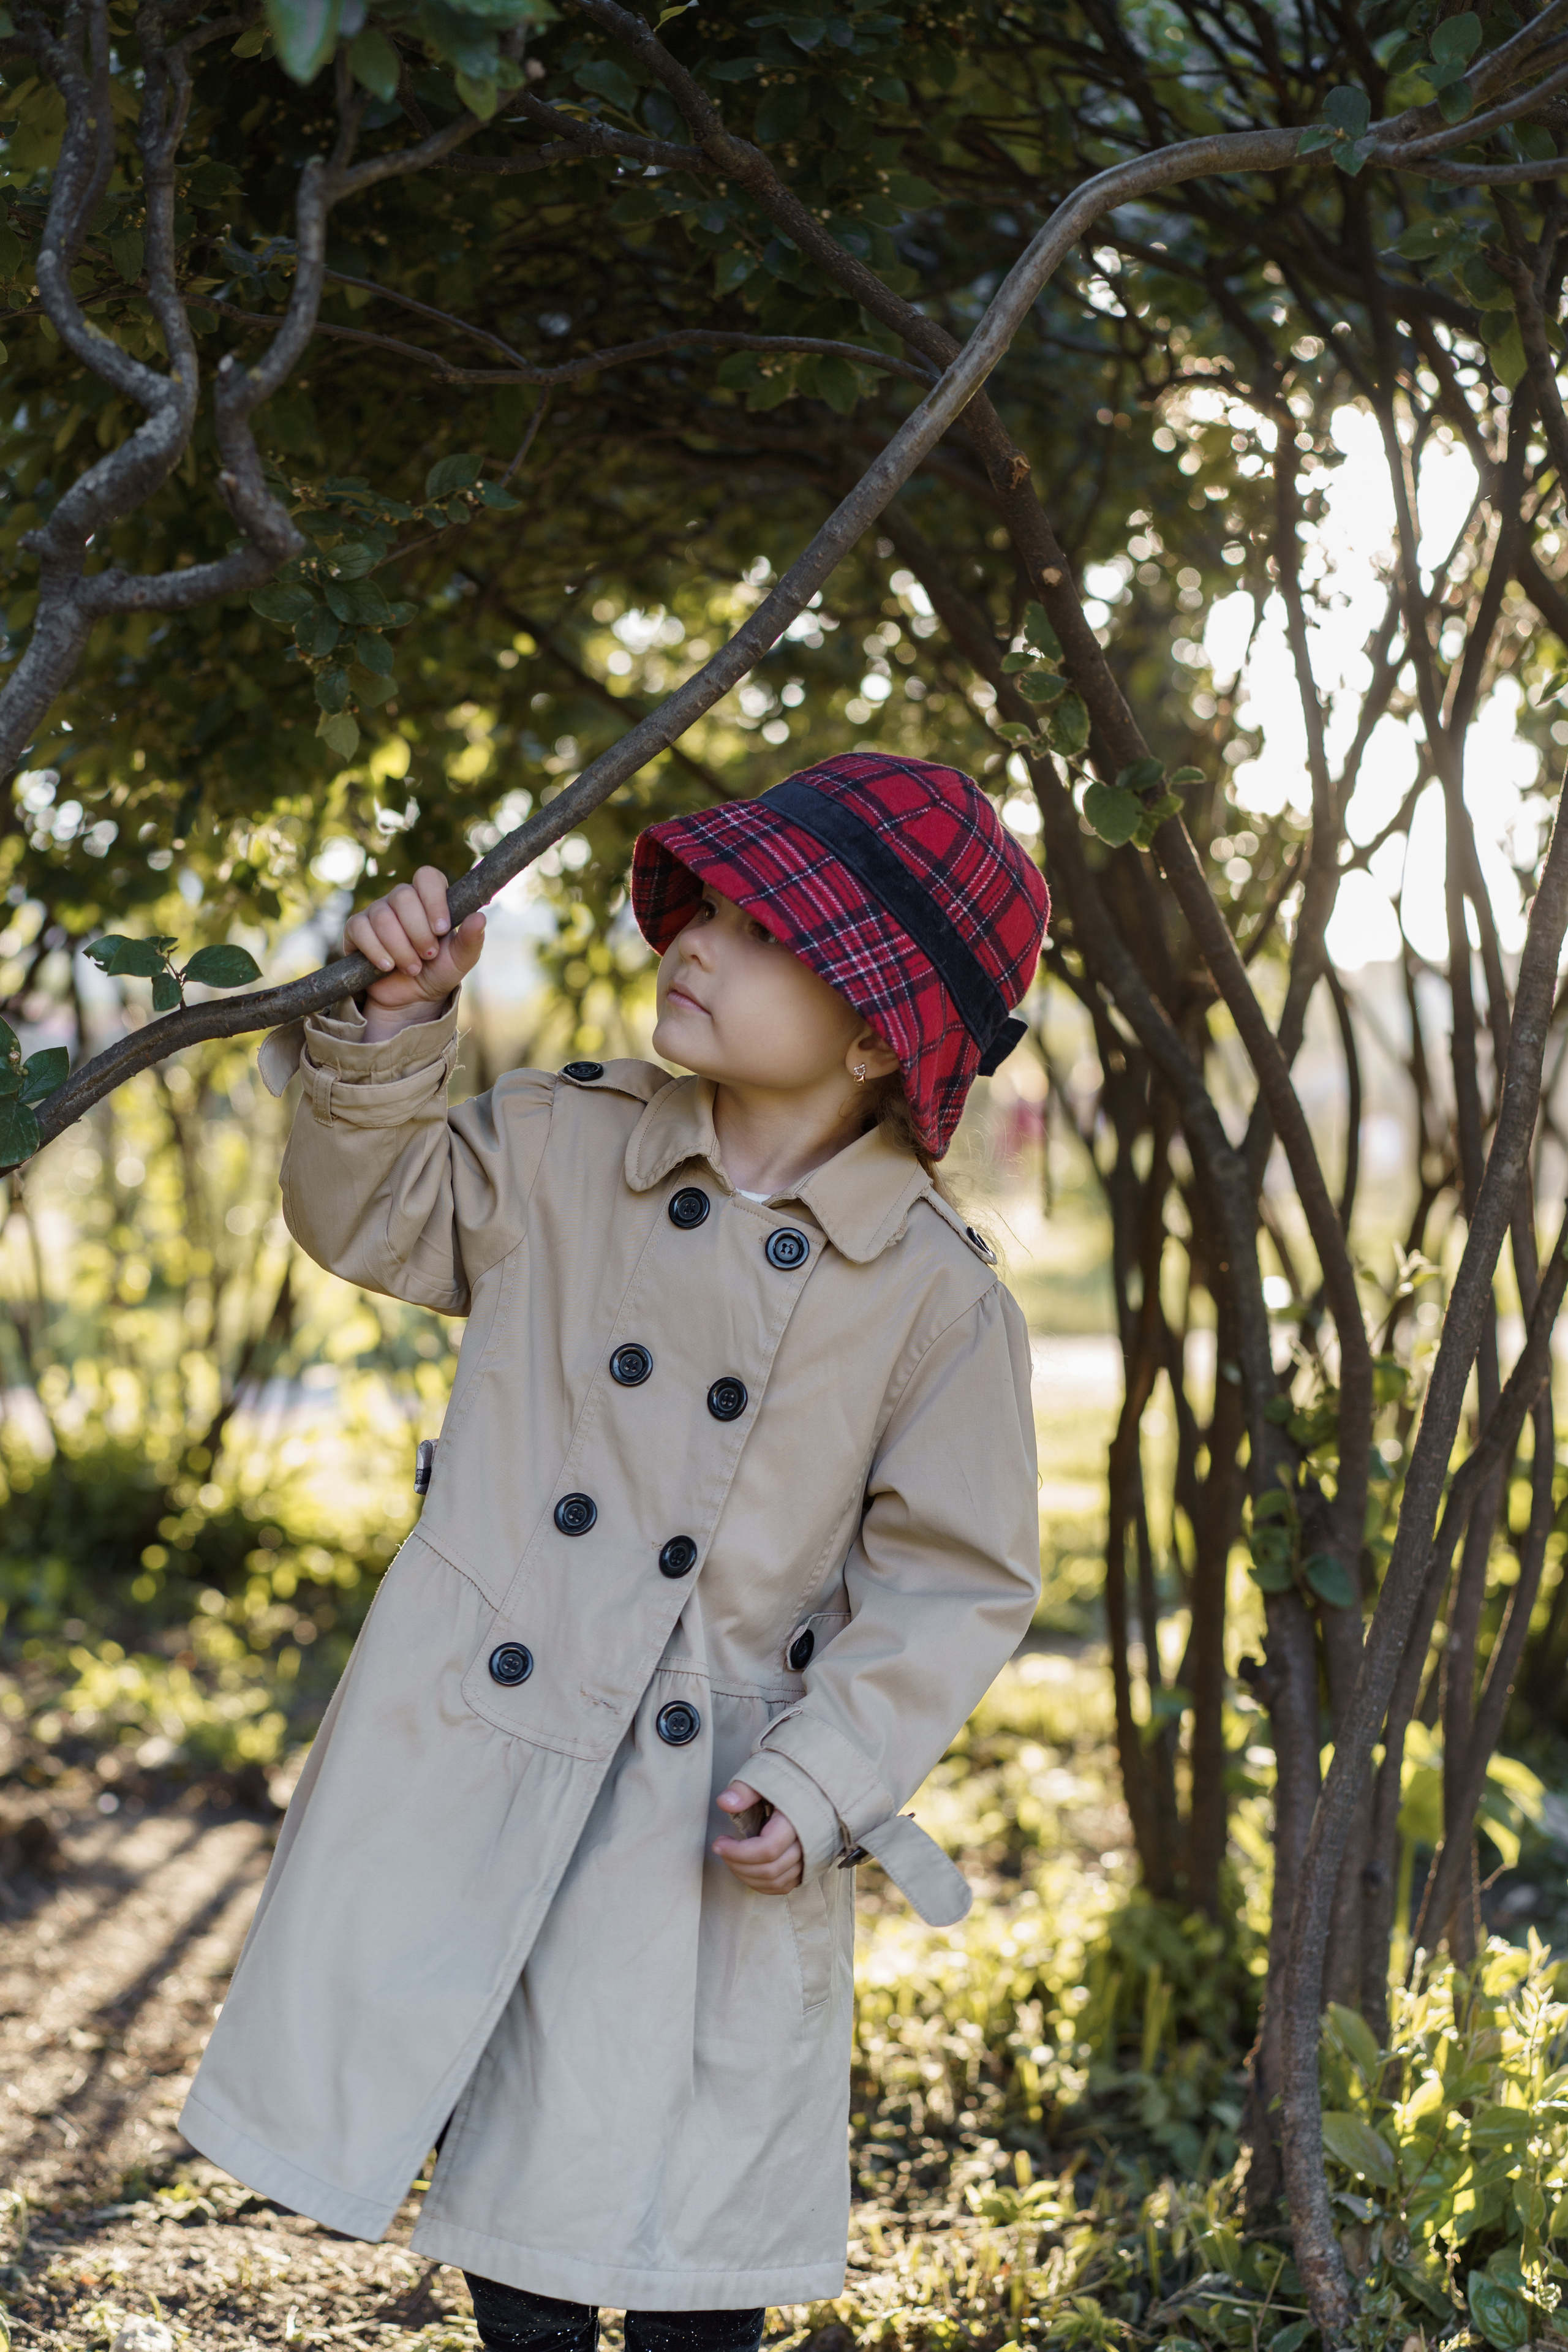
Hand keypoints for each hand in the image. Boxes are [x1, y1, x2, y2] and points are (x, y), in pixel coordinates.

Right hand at [343, 866, 486, 1037]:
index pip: (427, 876)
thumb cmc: (438, 971)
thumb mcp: (460, 960)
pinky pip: (360, 929)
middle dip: (418, 931)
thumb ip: (471, 940)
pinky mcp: (356, 929)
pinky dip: (376, 951)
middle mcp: (401, 899)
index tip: (442, 929)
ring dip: (400, 947)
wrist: (411, 998)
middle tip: (429, 955)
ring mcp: (377, 911)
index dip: (434, 900)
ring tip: (413, 968)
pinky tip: (388, 967)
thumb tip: (480, 917)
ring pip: (382, 917)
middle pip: (402, 896)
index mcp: (429, 898)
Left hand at [713, 1781, 802, 1893]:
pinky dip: (764, 1884)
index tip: (719, 1842)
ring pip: (777, 1882)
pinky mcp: (809, 1864)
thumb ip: (745, 1789)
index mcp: (798, 1820)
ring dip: (748, 1876)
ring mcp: (811, 1856)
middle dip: (738, 1865)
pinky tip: (748, 1871)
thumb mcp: (766, 1774)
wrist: (818, 1783)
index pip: (767, 1849)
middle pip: (770, 1869)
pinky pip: (785, 1885)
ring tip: (732, 1859)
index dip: (738, 1852)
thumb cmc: (790, 1778)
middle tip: (722, 1850)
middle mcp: (808, 1843)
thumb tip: (725, 1803)